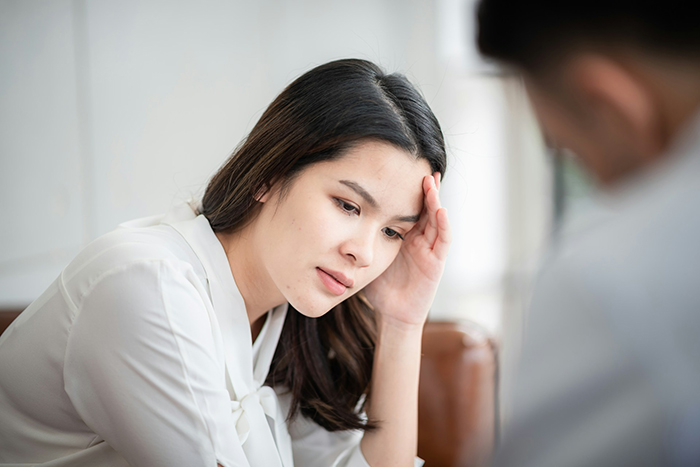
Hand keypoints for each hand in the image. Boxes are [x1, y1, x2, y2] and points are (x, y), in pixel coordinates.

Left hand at [363, 172, 450, 327]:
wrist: (392, 314)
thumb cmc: (380, 286)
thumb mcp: (367, 255)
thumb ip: (359, 239)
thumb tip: (334, 218)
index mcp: (404, 235)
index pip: (409, 206)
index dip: (409, 189)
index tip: (404, 168)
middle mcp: (420, 238)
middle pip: (426, 207)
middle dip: (426, 188)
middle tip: (423, 167)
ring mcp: (430, 249)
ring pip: (437, 219)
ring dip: (436, 200)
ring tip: (432, 182)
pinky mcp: (436, 262)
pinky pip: (443, 240)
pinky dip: (444, 224)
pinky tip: (441, 210)